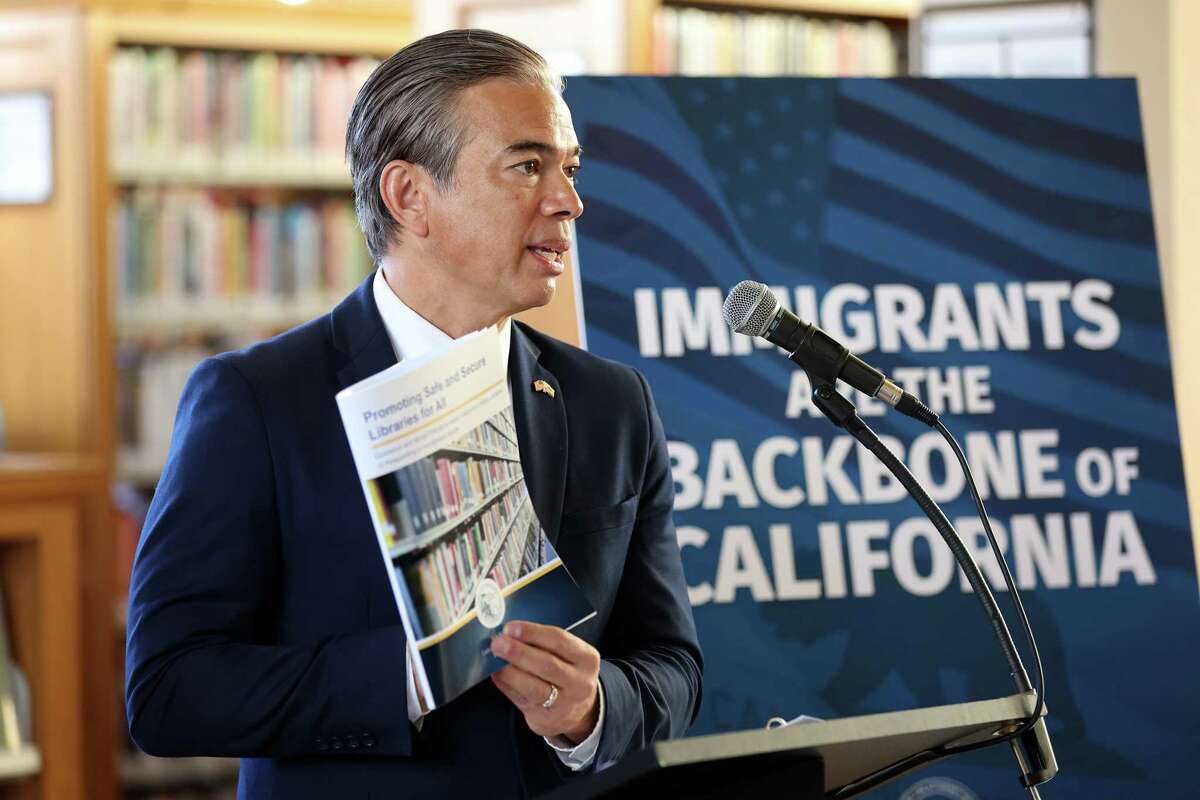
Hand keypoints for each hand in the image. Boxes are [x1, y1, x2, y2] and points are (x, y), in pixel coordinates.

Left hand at [489, 621, 600, 743]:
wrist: (578, 710)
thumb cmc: (567, 672)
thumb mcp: (568, 655)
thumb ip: (544, 644)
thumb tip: (510, 633)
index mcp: (586, 658)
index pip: (559, 641)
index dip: (533, 633)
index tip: (511, 628)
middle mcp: (579, 682)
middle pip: (547, 665)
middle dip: (519, 652)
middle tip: (498, 643)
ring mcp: (564, 704)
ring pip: (534, 688)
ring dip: (510, 672)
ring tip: (494, 660)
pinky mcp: (546, 719)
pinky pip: (522, 701)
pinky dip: (506, 686)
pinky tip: (497, 674)